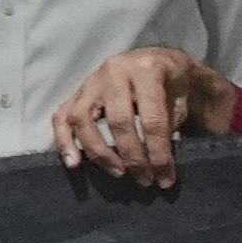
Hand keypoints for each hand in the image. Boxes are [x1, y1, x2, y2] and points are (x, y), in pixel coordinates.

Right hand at [52, 44, 241, 184]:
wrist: (160, 62)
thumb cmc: (172, 86)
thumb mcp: (180, 101)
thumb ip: (171, 129)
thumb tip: (162, 170)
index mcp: (147, 70)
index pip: (152, 119)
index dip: (159, 153)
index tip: (165, 179)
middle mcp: (115, 71)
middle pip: (119, 121)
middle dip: (133, 157)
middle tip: (145, 180)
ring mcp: (92, 80)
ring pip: (83, 118)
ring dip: (99, 152)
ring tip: (118, 173)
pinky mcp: (78, 92)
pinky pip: (61, 116)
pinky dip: (64, 141)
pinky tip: (74, 164)